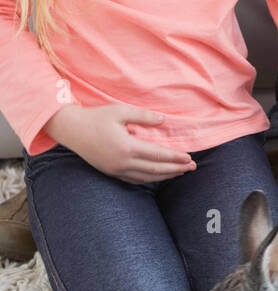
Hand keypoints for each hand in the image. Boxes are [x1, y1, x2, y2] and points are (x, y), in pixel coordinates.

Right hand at [44, 102, 196, 183]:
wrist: (71, 129)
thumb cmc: (96, 117)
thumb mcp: (120, 111)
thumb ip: (143, 116)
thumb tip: (163, 121)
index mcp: (127, 147)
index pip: (158, 155)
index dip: (175, 158)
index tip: (189, 158)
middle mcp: (122, 163)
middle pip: (155, 169)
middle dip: (176, 169)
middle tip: (192, 167)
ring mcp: (116, 170)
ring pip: (146, 177)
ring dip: (165, 176)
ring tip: (180, 172)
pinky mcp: (111, 172)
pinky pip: (134, 180)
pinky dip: (150, 179)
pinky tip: (158, 176)